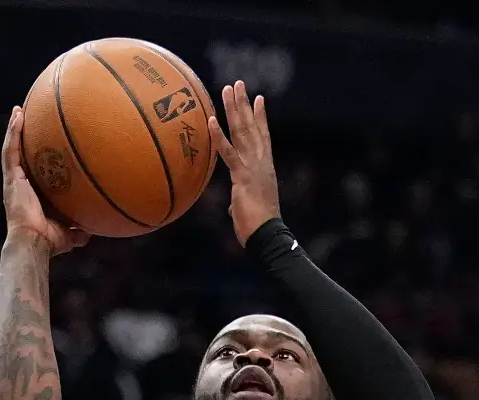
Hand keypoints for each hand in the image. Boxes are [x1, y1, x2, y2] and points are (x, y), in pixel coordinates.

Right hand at [0, 107, 89, 254]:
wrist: (34, 243)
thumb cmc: (49, 242)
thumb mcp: (71, 233)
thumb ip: (80, 229)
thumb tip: (95, 228)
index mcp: (33, 195)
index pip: (34, 171)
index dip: (36, 158)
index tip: (44, 143)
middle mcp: (21, 184)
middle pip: (21, 155)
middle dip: (23, 137)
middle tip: (28, 119)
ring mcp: (14, 179)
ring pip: (13, 148)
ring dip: (15, 128)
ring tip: (19, 110)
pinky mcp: (11, 177)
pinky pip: (10, 149)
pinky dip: (13, 132)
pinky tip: (18, 115)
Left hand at [209, 81, 279, 246]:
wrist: (267, 235)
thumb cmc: (259, 227)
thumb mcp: (249, 209)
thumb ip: (242, 201)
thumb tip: (235, 206)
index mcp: (264, 168)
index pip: (263, 137)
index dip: (260, 117)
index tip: (258, 99)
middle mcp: (261, 162)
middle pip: (251, 127)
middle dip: (244, 104)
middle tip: (237, 84)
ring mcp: (253, 167)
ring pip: (242, 132)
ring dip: (234, 109)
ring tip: (228, 89)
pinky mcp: (242, 176)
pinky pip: (228, 153)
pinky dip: (219, 137)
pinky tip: (211, 120)